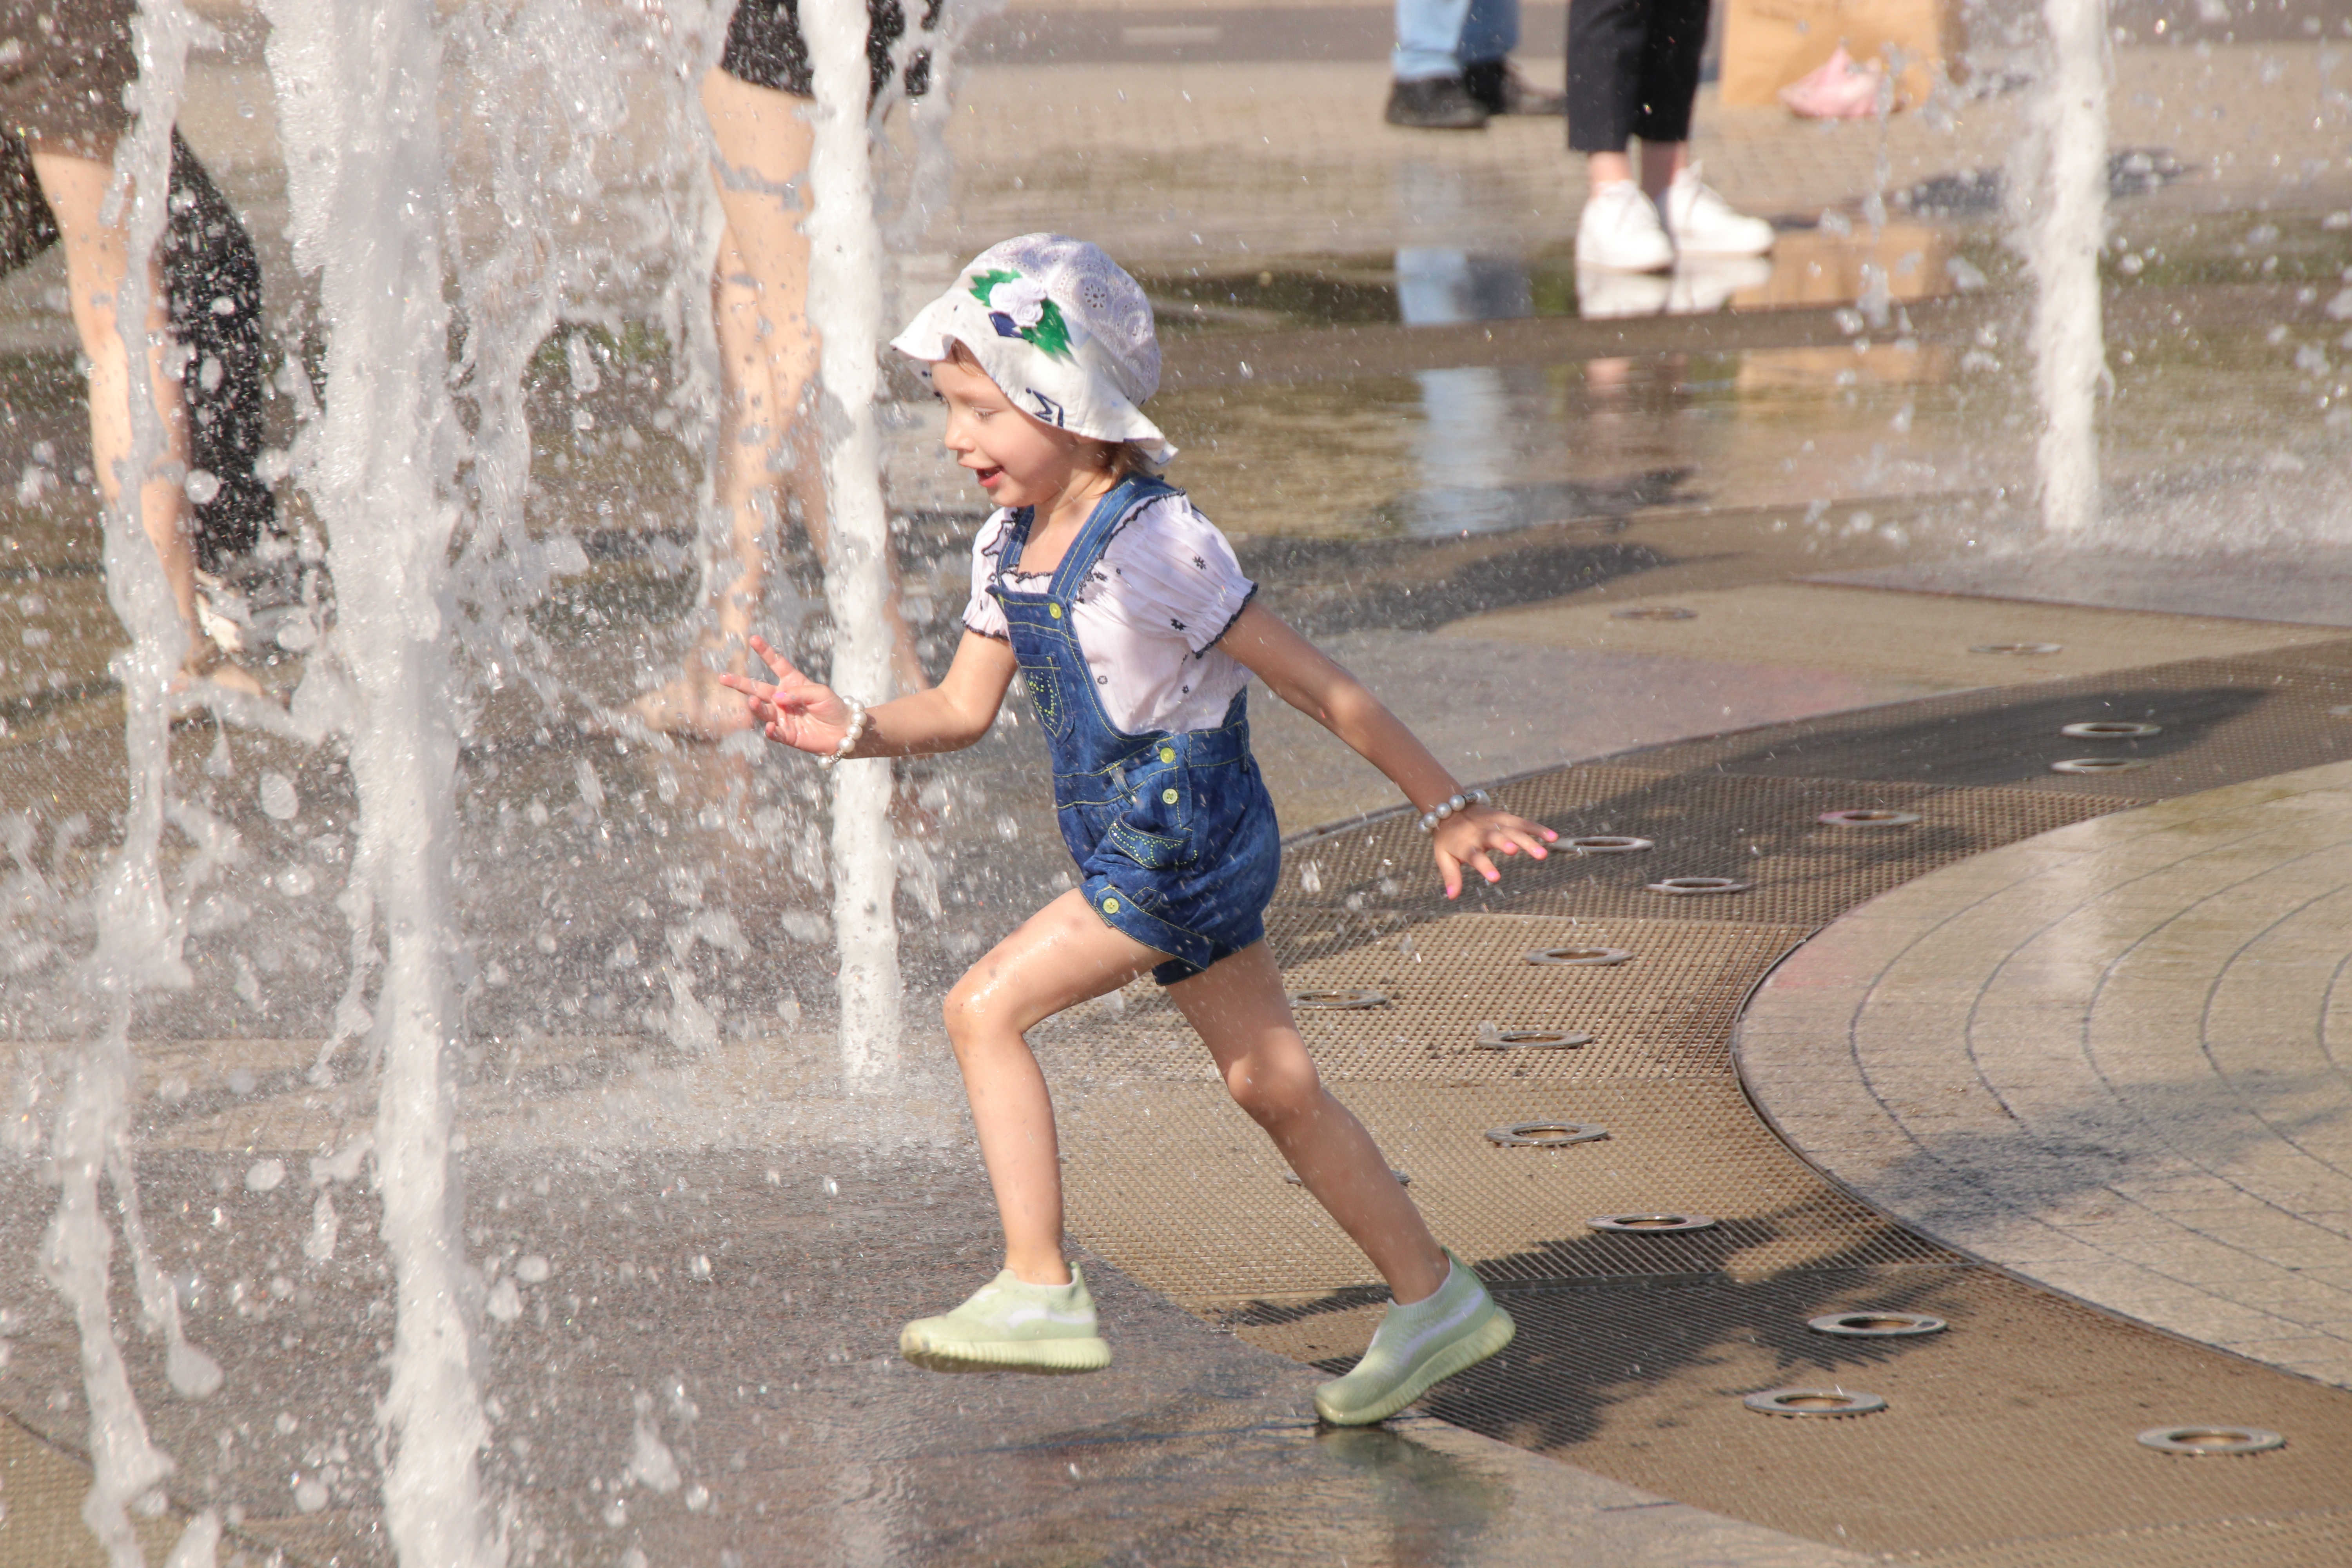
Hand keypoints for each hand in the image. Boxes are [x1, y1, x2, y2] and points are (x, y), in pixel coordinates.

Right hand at [716, 636, 857, 755]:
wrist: (845, 731)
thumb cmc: (833, 707)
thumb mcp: (820, 693)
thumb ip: (799, 692)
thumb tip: (777, 698)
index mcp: (792, 682)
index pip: (776, 664)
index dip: (765, 652)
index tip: (753, 638)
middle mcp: (782, 699)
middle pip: (758, 689)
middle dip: (740, 683)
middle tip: (723, 677)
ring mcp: (782, 717)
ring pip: (763, 710)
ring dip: (756, 707)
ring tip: (752, 701)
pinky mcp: (787, 735)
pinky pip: (774, 733)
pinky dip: (771, 731)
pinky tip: (770, 728)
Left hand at [1431, 807, 1555, 899]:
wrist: (1450, 807)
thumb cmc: (1448, 838)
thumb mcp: (1443, 857)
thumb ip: (1451, 876)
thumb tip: (1452, 897)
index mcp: (1465, 844)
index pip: (1475, 856)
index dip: (1485, 866)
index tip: (1496, 878)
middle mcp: (1481, 832)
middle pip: (1495, 838)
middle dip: (1505, 843)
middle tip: (1515, 851)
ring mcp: (1494, 823)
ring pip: (1512, 830)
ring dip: (1528, 840)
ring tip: (1542, 854)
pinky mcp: (1504, 817)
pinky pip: (1522, 822)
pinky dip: (1537, 829)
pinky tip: (1552, 837)